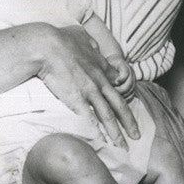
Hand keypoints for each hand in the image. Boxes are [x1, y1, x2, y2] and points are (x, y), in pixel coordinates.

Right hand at [36, 24, 139, 146]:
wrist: (47, 46)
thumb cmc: (61, 39)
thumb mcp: (83, 37)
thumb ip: (90, 44)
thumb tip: (92, 44)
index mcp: (102, 67)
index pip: (118, 85)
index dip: (124, 98)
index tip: (127, 109)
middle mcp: (100, 81)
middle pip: (120, 105)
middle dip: (130, 122)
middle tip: (137, 136)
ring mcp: (90, 91)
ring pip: (108, 115)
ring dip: (116, 133)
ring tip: (123, 147)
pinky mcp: (76, 99)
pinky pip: (89, 119)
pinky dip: (97, 132)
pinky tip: (102, 142)